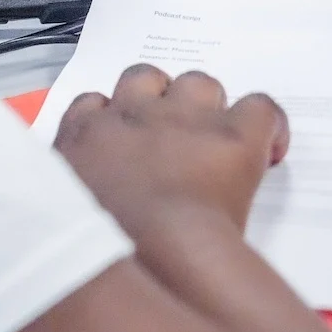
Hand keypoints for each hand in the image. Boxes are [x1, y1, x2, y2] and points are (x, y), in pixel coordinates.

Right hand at [53, 65, 289, 242]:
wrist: (157, 254)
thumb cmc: (108, 245)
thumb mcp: (63, 211)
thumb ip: (67, 189)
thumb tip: (74, 197)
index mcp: (84, 135)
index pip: (91, 104)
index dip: (111, 117)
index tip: (123, 140)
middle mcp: (131, 114)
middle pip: (143, 78)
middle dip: (158, 98)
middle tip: (171, 134)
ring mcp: (183, 117)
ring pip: (198, 82)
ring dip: (206, 104)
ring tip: (215, 137)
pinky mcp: (232, 134)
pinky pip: (259, 106)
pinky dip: (267, 125)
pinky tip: (268, 148)